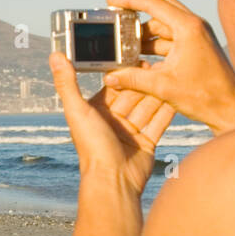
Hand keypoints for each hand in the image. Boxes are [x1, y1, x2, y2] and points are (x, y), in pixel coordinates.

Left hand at [49, 52, 177, 196]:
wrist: (113, 180)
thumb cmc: (92, 147)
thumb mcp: (77, 111)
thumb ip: (67, 83)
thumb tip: (55, 55)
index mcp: (95, 112)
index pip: (113, 87)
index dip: (125, 73)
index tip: (138, 56)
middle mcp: (113, 120)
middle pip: (133, 96)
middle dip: (146, 82)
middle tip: (162, 64)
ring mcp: (131, 132)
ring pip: (148, 107)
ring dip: (159, 93)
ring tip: (173, 75)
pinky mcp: (147, 143)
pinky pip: (159, 123)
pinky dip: (168, 111)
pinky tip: (179, 96)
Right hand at [101, 0, 234, 134]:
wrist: (230, 110)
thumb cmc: (204, 96)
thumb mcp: (162, 86)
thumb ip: (132, 78)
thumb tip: (109, 76)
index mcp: (188, 28)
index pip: (153, 4)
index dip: (129, 0)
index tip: (111, 0)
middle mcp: (195, 26)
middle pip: (160, 6)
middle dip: (137, 10)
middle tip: (117, 15)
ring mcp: (197, 35)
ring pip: (164, 24)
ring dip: (145, 32)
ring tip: (126, 45)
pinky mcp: (198, 46)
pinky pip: (171, 37)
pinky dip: (155, 43)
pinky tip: (141, 57)